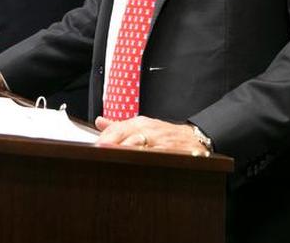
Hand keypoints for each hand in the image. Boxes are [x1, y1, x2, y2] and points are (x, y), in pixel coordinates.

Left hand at [94, 115, 209, 155]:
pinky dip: (151, 161)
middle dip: (115, 144)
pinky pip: (160, 157)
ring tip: (116, 157)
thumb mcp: (142, 125)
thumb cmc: (164, 133)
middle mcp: (149, 130)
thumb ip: (119, 126)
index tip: (94, 146)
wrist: (194, 138)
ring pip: (143, 146)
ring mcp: (161, 142)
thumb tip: (99, 122)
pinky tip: (140, 166)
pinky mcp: (174, 154)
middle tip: (101, 150)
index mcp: (139, 123)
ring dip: (129, 151)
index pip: (118, 128)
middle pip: (128, 136)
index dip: (105, 138)